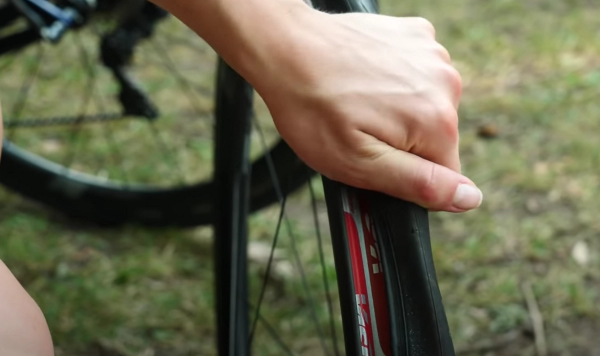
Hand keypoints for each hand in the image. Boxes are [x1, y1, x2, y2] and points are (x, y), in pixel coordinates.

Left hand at [251, 10, 481, 211]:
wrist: (287, 49)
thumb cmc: (314, 110)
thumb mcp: (361, 164)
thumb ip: (420, 184)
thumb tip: (469, 198)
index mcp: (437, 122)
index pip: (444, 175)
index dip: (406, 176)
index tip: (372, 158)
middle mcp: (446, 84)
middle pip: (436, 139)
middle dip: (402, 143)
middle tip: (358, 129)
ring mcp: (433, 54)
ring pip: (427, 107)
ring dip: (399, 110)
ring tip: (358, 101)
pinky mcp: (417, 35)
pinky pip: (417, 74)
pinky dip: (396, 79)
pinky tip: (365, 76)